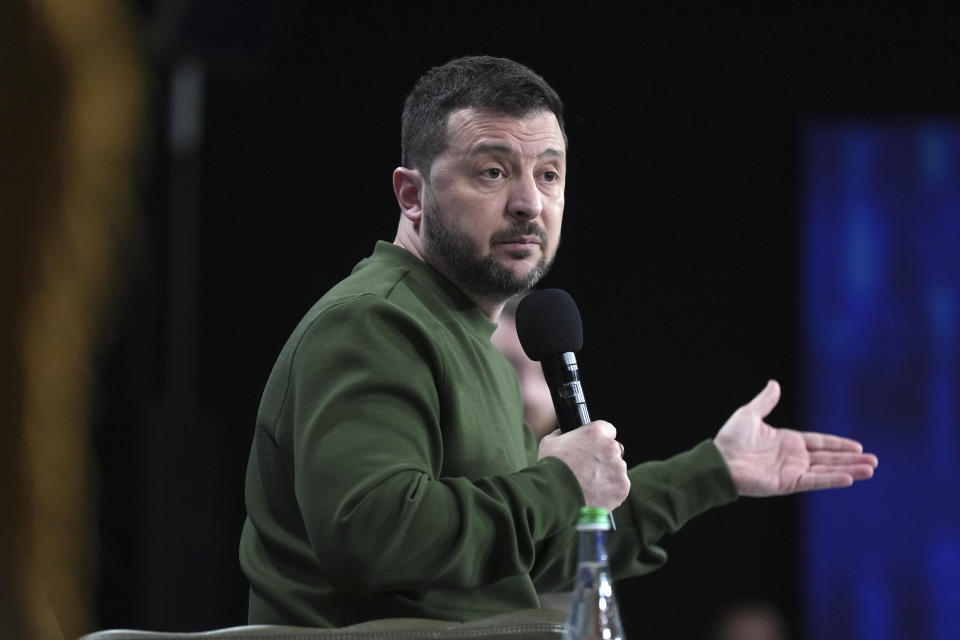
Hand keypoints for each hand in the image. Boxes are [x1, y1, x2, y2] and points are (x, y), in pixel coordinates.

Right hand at [538, 421, 629, 510]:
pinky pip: (619, 488)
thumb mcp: (550, 441)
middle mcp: (611, 448)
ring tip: (589, 485)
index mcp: (596, 432)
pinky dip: (610, 492)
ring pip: (617, 471)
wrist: (553, 496)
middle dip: (604, 459)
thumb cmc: (550, 467)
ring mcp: (618, 468)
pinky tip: (595, 494)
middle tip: (589, 470)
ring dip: (607, 476)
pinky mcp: (622, 487)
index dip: (599, 441)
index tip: (593, 449)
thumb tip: (564, 434)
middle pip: (614, 452)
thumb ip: (563, 435)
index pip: (608, 430)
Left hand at [713, 380, 878, 496]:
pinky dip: (832, 479)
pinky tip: (850, 477)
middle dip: (851, 459)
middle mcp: (792, 457)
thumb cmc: (730, 439)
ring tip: (870, 470)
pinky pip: (814, 480)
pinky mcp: (788, 483)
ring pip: (827, 470)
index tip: (858, 446)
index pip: (819, 443)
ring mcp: (792, 471)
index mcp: (786, 441)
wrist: (719, 461)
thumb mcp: (749, 414)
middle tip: (874, 461)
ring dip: (849, 470)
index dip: (838, 444)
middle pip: (828, 458)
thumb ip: (766, 401)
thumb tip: (774, 383)